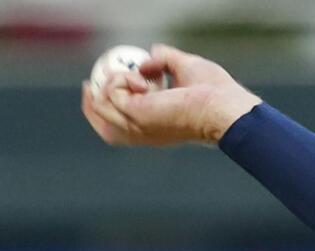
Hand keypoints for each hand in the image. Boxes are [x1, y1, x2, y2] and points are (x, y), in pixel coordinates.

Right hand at [80, 43, 261, 147]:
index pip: (121, 126)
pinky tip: (142, 79)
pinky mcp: (136, 116)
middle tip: (91, 81)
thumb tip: (150, 54)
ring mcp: (139, 127)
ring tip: (137, 76)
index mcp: (157, 126)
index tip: (99, 84)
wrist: (223, 104)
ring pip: (103, 108)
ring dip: (111, 84)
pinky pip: (111, 94)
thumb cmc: (214, 91)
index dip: (106, 107)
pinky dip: (120, 79)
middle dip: (92, 103)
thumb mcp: (185, 67)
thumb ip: (166, 59)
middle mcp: (146, 132)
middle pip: (104, 127)